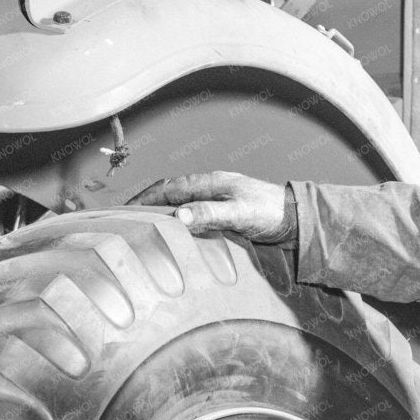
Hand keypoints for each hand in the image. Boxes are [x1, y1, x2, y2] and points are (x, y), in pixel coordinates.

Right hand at [130, 171, 294, 242]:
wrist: (297, 219)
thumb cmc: (270, 213)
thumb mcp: (238, 214)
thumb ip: (209, 215)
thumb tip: (178, 218)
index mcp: (208, 183)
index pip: (166, 189)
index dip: (143, 199)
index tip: (122, 212)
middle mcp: (209, 189)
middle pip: (169, 194)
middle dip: (146, 205)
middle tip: (124, 221)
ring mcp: (216, 200)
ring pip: (180, 204)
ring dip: (161, 214)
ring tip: (143, 230)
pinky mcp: (223, 213)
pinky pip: (193, 215)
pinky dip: (178, 222)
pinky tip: (174, 236)